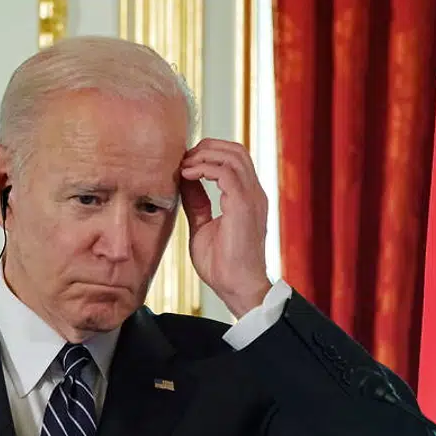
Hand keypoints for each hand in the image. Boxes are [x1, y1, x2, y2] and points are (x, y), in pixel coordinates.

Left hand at [179, 139, 272, 316]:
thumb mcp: (202, 226)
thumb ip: (197, 202)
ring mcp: (251, 198)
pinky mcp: (243, 206)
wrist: (237, 288)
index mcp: (247, 197)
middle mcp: (253, 193)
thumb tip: (185, 181)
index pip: (234, 159)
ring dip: (203, 155)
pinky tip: (188, 175)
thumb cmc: (223, 266)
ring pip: (233, 155)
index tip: (184, 163)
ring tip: (184, 167)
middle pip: (235, 149)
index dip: (208, 153)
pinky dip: (204, 168)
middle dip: (205, 147)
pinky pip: (226, 172)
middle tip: (182, 159)